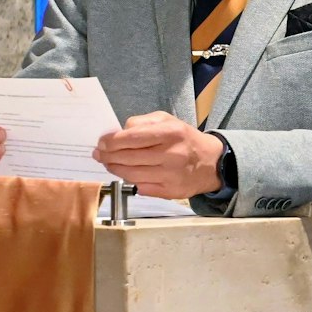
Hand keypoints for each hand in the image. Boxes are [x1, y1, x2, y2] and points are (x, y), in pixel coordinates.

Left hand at [92, 112, 224, 199]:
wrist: (211, 163)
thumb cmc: (185, 139)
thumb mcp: (167, 120)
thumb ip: (142, 122)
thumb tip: (118, 133)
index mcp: (170, 133)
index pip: (131, 138)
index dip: (111, 141)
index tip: (101, 143)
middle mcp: (171, 155)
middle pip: (128, 157)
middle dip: (108, 156)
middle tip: (99, 154)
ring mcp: (170, 175)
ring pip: (131, 174)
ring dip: (115, 169)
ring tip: (109, 164)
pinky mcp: (170, 191)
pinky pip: (141, 187)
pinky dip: (130, 180)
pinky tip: (126, 174)